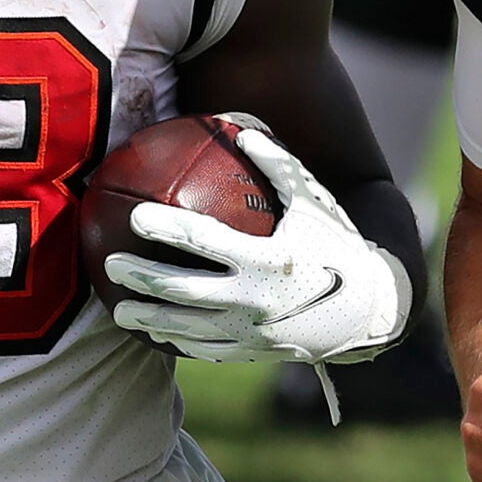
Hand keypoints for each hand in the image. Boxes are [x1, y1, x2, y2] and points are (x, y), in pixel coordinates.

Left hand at [104, 127, 409, 364]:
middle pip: (181, 288)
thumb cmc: (339, 245)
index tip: (134, 218)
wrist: (370, 309)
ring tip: (118, 309)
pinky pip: (206, 349)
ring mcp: (251, 330)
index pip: (202, 240)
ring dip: (148, 317)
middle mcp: (254, 298)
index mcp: (266, 258)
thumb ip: (277, 165)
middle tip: (111, 264)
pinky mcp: (253, 351)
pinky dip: (177, 341)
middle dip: (141, 276)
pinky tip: (155, 332)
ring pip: (186, 327)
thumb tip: (242, 130)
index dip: (164, 228)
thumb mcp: (314, 200)